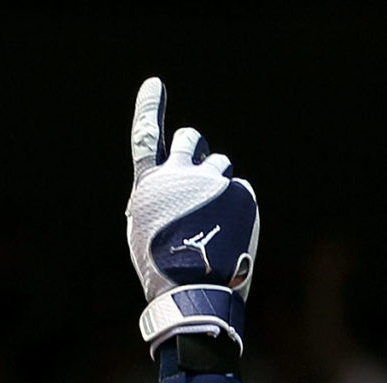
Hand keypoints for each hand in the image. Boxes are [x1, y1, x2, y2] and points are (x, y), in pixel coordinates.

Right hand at [125, 78, 260, 351]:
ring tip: (214, 218)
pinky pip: (240, 189)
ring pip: (219, 163)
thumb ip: (159, 199)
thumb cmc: (164, 271)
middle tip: (199, 171)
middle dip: (195, 149)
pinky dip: (237, 206)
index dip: (149, 108)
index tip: (154, 85)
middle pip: (191, 140)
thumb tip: (177, 183)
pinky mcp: (240, 193)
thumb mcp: (146, 232)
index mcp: (150, 186)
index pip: (146, 136)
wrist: (195, 293)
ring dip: (216, 181)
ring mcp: (212, 181)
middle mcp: (180, 174)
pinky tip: (231, 232)